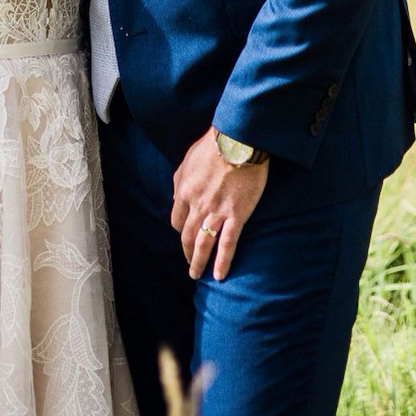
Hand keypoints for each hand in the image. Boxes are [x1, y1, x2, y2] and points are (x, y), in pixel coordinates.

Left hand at [171, 129, 268, 281]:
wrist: (238, 140)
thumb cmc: (214, 144)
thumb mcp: (189, 159)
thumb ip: (182, 179)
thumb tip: (178, 194)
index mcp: (184, 190)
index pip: (177, 219)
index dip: (181, 230)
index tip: (186, 235)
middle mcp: (196, 204)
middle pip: (186, 235)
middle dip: (186, 252)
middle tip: (189, 263)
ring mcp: (215, 212)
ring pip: (203, 244)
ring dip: (198, 263)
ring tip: (197, 275)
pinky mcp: (236, 215)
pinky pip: (227, 244)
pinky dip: (222, 262)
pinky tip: (219, 275)